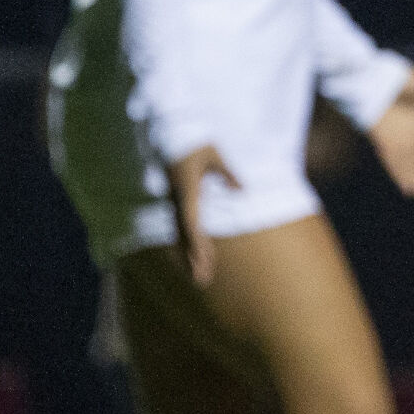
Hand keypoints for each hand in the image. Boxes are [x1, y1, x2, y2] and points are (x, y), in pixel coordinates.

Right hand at [166, 144, 241, 285]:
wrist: (170, 133)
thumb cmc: (194, 142)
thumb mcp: (214, 153)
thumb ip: (227, 172)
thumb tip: (242, 190)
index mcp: (186, 189)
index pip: (191, 222)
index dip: (197, 243)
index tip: (204, 260)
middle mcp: (177, 198)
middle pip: (184, 234)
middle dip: (193, 258)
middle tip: (202, 280)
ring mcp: (174, 200)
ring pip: (180, 233)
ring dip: (189, 255)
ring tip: (199, 276)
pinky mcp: (176, 199)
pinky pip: (181, 225)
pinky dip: (187, 242)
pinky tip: (192, 255)